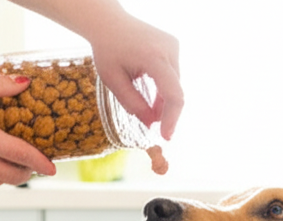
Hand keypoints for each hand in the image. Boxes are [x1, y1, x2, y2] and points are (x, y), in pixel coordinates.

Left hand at [86, 12, 183, 139]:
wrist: (108, 22)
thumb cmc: (107, 49)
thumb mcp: (113, 80)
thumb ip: (133, 104)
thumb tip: (151, 124)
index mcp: (153, 57)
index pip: (173, 94)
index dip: (172, 118)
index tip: (166, 136)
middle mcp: (168, 49)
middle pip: (175, 91)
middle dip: (164, 110)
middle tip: (150, 122)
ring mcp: (173, 46)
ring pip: (174, 85)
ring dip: (163, 99)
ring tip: (148, 106)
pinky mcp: (173, 46)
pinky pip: (172, 75)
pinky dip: (163, 87)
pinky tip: (152, 91)